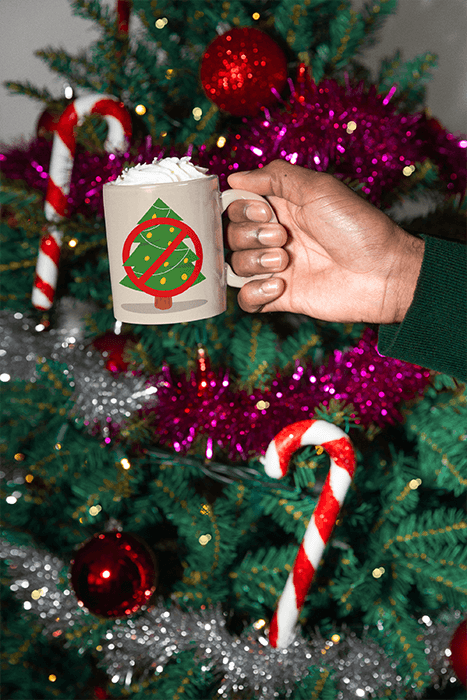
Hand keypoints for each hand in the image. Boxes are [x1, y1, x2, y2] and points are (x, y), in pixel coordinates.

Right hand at [226, 160, 424, 323]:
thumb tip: (234, 178)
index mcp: (282, 207)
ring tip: (286, 262)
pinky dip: (255, 292)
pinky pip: (246, 299)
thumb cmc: (357, 227)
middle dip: (251, 235)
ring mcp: (276, 268)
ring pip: (236, 266)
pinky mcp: (281, 297)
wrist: (383, 273)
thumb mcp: (319, 188)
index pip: (236, 205)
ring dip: (255, 262)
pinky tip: (280, 286)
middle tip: (283, 237)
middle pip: (231, 235)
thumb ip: (275, 176)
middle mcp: (275, 236)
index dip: (241, 208)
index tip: (265, 211)